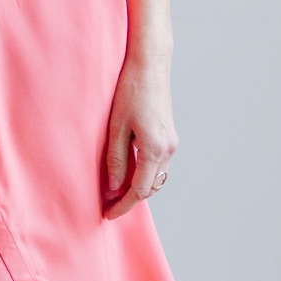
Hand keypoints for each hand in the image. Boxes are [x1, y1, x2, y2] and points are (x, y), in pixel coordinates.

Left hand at [103, 52, 176, 218]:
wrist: (151, 65)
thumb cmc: (130, 91)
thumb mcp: (116, 128)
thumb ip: (116, 160)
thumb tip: (114, 187)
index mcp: (154, 149)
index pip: (140, 190)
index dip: (123, 206)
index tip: (108, 215)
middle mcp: (168, 149)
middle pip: (150, 187)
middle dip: (130, 199)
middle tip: (108, 205)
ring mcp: (172, 143)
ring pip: (156, 177)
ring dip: (138, 186)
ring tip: (115, 191)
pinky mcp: (170, 136)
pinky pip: (158, 164)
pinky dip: (145, 173)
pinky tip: (128, 171)